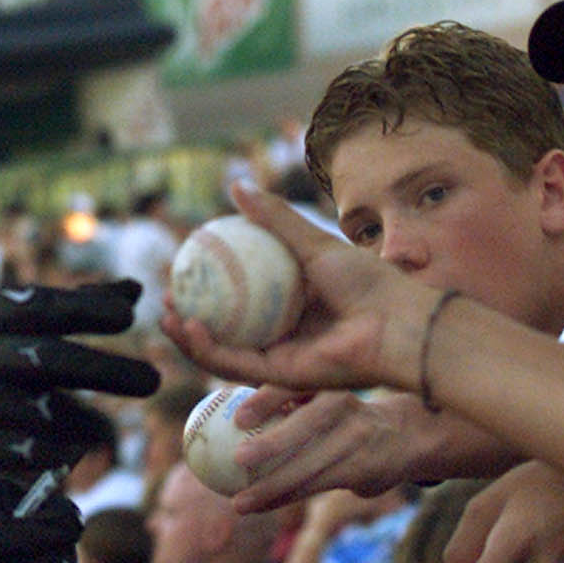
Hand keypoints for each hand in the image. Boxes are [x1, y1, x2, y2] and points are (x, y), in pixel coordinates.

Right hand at [0, 280, 157, 476]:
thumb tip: (136, 291)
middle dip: (109, 371)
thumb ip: (68, 304)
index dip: (92, 309)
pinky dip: (54, 454)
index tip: (131, 315)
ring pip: (47, 415)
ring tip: (107, 436)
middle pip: (56, 361)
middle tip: (153, 381)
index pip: (50, 307)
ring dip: (87, 427)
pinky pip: (24, 454)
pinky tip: (69, 455)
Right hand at [160, 182, 433, 395]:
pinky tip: (188, 325)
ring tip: (166, 313)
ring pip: (223, 349)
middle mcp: (285, 330)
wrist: (397, 323)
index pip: (241, 291)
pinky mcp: (281, 376)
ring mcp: (282, 355)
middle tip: (166, 292)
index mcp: (294, 299)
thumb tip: (234, 186)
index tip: (183, 261)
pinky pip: (236, 363)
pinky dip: (208, 348)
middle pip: (225, 324)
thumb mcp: (313, 241)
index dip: (208, 281)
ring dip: (189, 335)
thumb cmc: (368, 279)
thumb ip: (274, 218)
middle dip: (189, 313)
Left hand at [230, 388, 422, 512]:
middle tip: (236, 460)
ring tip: (238, 502)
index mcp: (326, 383)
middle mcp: (344, 407)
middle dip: (272, 445)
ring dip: (272, 487)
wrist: (406, 435)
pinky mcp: (362, 469)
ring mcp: (355, 438)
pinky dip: (286, 497)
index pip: (294, 387)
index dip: (266, 399)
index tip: (238, 418)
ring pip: (310, 466)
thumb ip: (286, 401)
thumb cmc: (345, 415)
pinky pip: (317, 486)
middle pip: (306, 426)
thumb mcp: (322, 396)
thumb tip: (224, 410)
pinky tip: (261, 505)